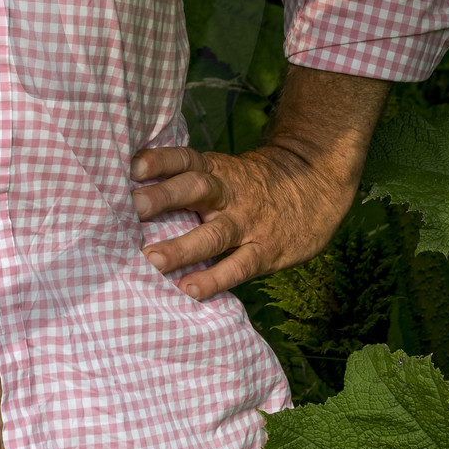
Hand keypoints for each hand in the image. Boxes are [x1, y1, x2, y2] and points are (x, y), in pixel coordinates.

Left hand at [129, 66, 389, 301]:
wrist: (317, 184)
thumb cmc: (253, 184)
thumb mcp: (224, 171)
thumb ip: (188, 182)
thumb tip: (133, 196)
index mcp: (215, 169)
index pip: (184, 158)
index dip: (159, 160)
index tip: (132, 166)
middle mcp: (228, 192)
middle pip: (195, 188)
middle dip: (163, 197)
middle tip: (132, 208)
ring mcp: (248, 222)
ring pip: (214, 233)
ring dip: (182, 247)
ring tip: (151, 260)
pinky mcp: (266, 250)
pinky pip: (238, 266)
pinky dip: (214, 279)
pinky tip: (189, 290)